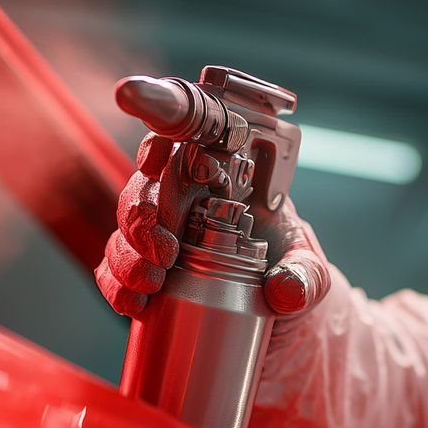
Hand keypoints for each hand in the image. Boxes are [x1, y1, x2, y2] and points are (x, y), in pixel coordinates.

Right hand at [95, 135, 330, 318]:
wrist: (277, 313)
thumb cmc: (292, 272)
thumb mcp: (311, 272)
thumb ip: (306, 277)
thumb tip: (284, 290)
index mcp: (227, 173)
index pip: (192, 130)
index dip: (162, 114)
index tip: (147, 131)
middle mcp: (188, 194)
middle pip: (148, 183)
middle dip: (143, 214)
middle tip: (163, 252)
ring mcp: (163, 230)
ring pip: (125, 223)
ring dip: (129, 252)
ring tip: (151, 283)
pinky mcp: (146, 266)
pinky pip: (115, 265)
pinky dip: (116, 282)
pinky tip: (133, 304)